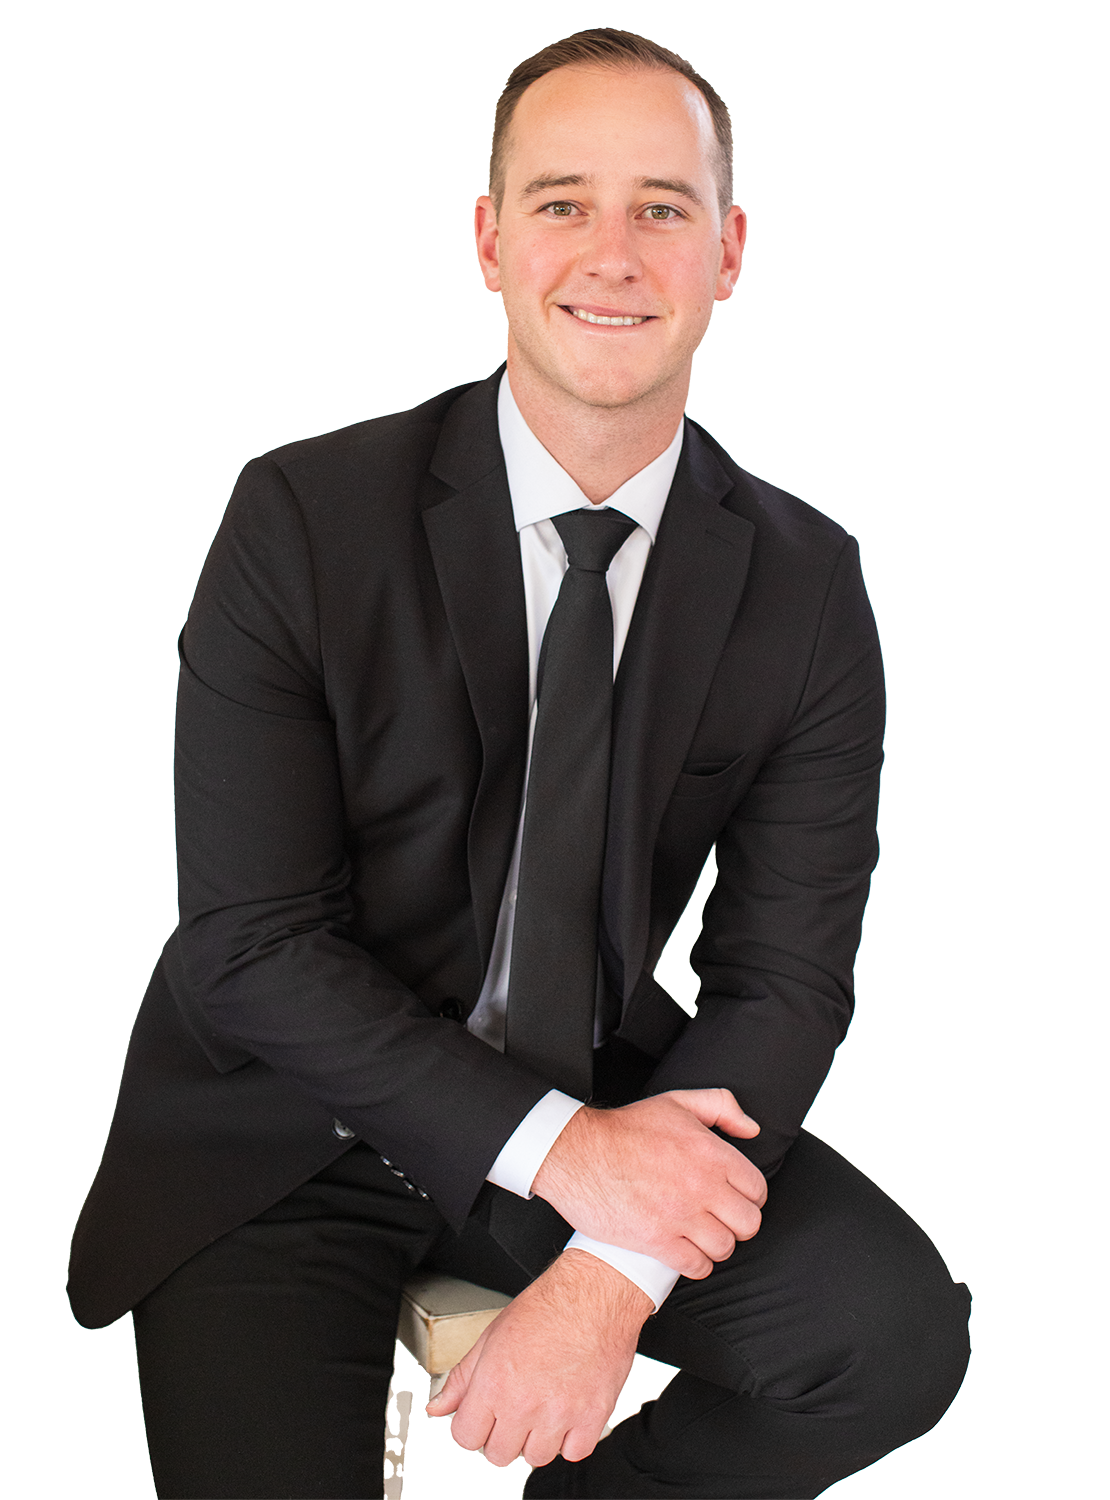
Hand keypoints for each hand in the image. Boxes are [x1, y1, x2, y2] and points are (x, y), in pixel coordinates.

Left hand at [424, 1250, 649, 1469]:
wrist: (595, 1294)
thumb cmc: (547, 1307)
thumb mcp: (492, 1335)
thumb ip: (462, 1377)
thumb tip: (438, 1405)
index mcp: (494, 1383)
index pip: (466, 1437)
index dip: (473, 1424)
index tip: (484, 1415)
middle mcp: (525, 1403)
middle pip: (499, 1454)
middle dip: (503, 1433)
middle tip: (516, 1406)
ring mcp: (559, 1414)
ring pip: (536, 1457)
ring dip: (537, 1437)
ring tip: (544, 1405)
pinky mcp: (592, 1417)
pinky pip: (574, 1452)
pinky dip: (571, 1438)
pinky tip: (567, 1412)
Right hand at [532, 1088, 766, 1279]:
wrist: (577, 1153)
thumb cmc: (625, 1130)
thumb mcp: (676, 1102)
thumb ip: (721, 1106)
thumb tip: (750, 1129)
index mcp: (711, 1153)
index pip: (757, 1190)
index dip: (749, 1197)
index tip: (734, 1199)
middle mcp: (702, 1186)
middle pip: (748, 1223)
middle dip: (737, 1223)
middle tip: (720, 1219)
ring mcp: (680, 1215)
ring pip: (724, 1248)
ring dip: (716, 1245)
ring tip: (701, 1236)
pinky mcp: (657, 1241)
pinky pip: (697, 1266)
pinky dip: (696, 1264)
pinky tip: (685, 1251)